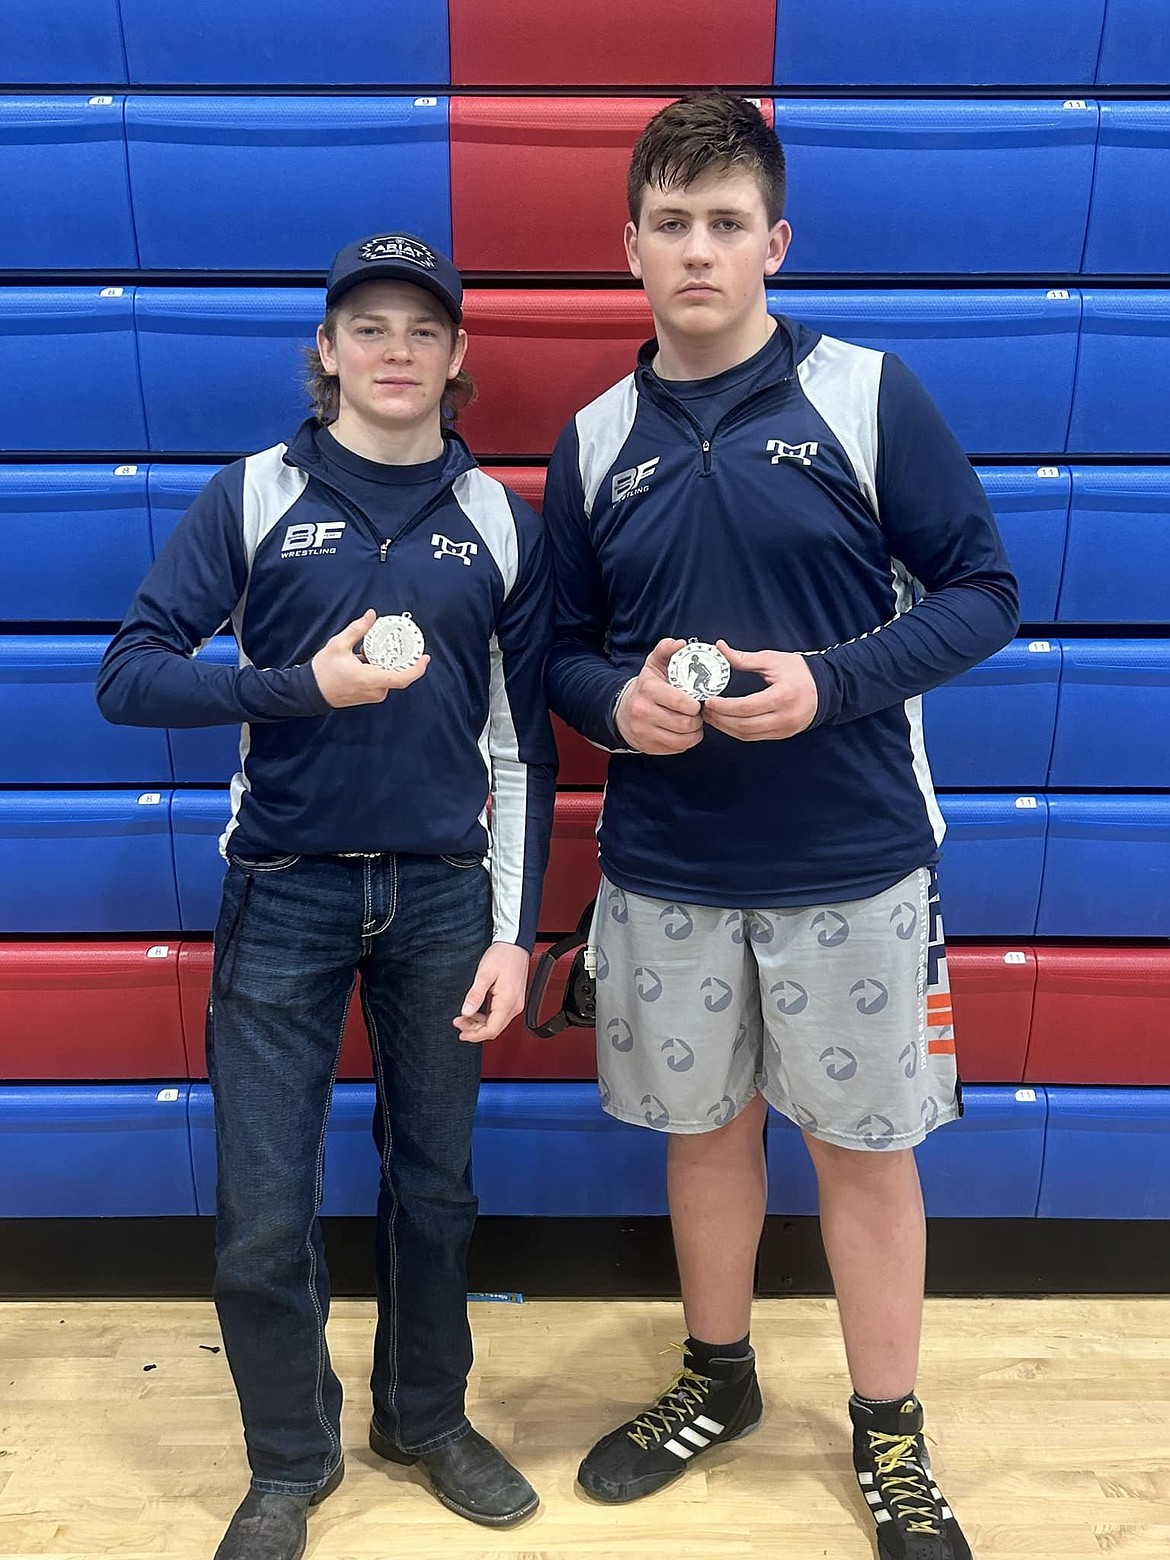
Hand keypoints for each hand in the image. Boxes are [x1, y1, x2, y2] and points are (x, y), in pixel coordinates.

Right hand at [310, 609, 429, 707]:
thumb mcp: (338, 645)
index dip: (417, 668)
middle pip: (398, 674)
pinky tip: (368, 658)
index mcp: (370, 679)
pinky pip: (383, 680)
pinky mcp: (371, 696)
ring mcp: (374, 695)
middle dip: (401, 657)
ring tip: (374, 649)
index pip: (402, 678)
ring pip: (390, 676)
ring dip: (387, 662)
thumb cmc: (323, 671)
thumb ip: (357, 630)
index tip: (425, 657)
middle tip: (400, 641)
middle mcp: (375, 690)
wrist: (311, 692)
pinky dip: (381, 668)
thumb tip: (371, 615)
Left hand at [454, 942, 529, 1042]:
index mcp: (507, 1002)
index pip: (491, 1030)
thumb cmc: (502, 956)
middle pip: (494, 1029)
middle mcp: (514, 1006)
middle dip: (475, 1030)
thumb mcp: (484, 974)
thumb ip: (475, 995)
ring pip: (496, 1023)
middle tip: (458, 1023)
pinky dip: (486, 1017)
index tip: (461, 1033)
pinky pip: (499, 1015)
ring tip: (464, 1018)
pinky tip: (476, 1012)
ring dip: (479, 1024)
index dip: (474, 1035)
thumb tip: (466, 1012)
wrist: (515, 944)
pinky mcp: (513, 999)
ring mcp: (515, 1003)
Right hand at [614, 638, 703, 755]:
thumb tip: (680, 643)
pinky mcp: (649, 747)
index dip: (695, 704)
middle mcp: (643, 712)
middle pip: (685, 723)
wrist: (623, 711)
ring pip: (684, 738)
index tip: (697, 700)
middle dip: (697, 718)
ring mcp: (645, 732)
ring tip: (692, 722)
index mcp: (648, 689)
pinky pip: (679, 748)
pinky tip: (683, 731)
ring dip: (695, 731)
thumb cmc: (647, 686)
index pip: (680, 701)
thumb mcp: (654, 663)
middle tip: (697, 712)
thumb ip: (667, 649)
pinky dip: (687, 740)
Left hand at [701, 640, 818, 741]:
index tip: (709, 701)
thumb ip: (744, 658)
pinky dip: (737, 731)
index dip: (724, 707)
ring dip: (726, 728)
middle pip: (744, 726)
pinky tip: (726, 722)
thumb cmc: (799, 671)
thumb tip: (720, 648)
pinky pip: (754, 738)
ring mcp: (784, 729)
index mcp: (783, 696)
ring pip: (747, 735)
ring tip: (712, 716)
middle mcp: (785, 717)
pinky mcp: (782, 735)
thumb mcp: (772, 660)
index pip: (746, 707)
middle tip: (705, 710)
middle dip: (720, 719)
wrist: (825, 688)